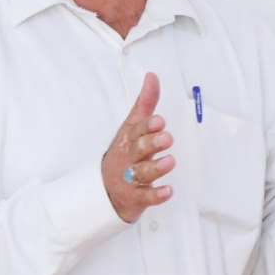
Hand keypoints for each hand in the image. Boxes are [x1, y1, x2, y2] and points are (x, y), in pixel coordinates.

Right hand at [101, 72, 175, 222]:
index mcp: (129, 139)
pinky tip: (168, 191)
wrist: (104, 189)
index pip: (137, 130)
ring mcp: (131, 178)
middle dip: (152, 143)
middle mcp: (129, 157)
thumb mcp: (132, 126)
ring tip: (170, 161)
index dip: (148, 126)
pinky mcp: (135, 197)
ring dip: (157, 167)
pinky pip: (146, 197)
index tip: (159, 120)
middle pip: (139, 149)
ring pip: (143, 173)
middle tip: (167, 138)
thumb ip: (145, 103)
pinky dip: (156, 195)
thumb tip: (152, 77)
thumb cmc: (124, 153)